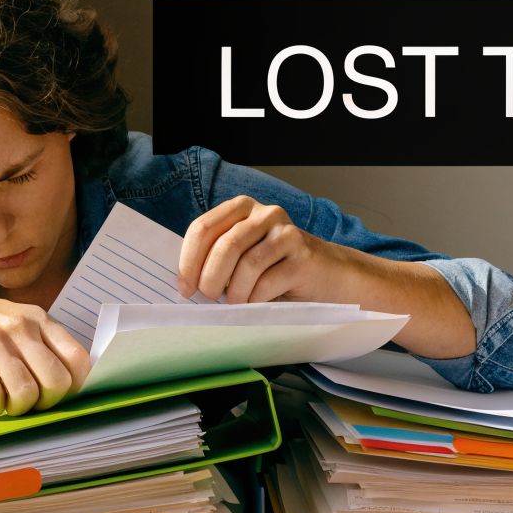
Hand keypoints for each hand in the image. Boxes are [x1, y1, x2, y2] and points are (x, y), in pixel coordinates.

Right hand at [0, 281, 89, 415]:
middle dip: (46, 403)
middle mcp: (21, 327)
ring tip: (6, 403)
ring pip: (26, 393)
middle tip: (30, 403)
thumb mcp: (13, 318)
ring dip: (18, 409)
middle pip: (57, 382)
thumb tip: (65, 380)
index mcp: (38, 319)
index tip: (59, 395)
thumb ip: (39, 342)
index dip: (75, 386)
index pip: (78, 359)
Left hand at [177, 195, 340, 303]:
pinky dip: (255, 299)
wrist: (327, 276)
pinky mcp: (304, 256)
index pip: (203, 228)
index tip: (185, 288)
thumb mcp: (243, 256)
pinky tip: (256, 303)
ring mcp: (286, 233)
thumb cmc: (276, 269)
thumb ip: (216, 259)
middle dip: (210, 278)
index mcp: (242, 208)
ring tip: (235, 304)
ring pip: (247, 264)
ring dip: (235, 292)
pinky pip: (268, 281)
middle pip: (225, 245)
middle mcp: (265, 214)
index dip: (188, 261)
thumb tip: (185, 284)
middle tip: (208, 298)